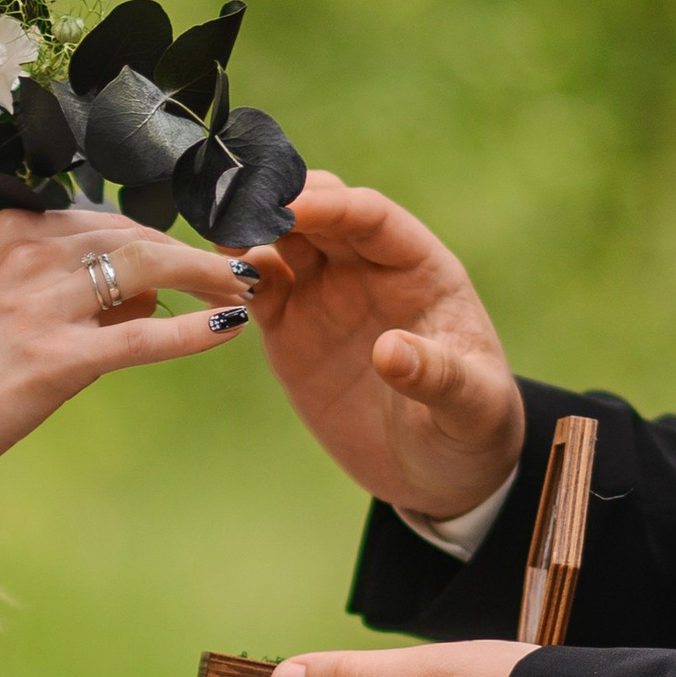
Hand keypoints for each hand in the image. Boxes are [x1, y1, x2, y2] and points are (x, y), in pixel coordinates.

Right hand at [0, 204, 255, 502]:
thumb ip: (55, 287)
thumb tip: (141, 294)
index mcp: (7, 232)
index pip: (102, 219)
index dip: (155, 236)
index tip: (190, 249)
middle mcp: (27, 256)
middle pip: (135, 235)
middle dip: (192, 251)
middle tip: (236, 264)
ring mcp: (43, 306)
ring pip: (151, 270)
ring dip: (209, 275)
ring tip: (246, 284)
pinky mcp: (57, 360)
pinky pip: (146, 338)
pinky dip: (196, 330)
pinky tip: (230, 327)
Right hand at [238, 175, 522, 523]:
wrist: (438, 474)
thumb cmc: (471, 432)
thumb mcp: (470, 410)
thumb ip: (438, 376)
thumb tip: (390, 351)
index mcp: (420, 269)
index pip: (372, 217)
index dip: (332, 206)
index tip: (291, 209)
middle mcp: (369, 270)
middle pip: (318, 214)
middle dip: (277, 202)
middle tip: (237, 209)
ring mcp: (325, 295)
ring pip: (279, 240)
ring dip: (245, 230)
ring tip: (212, 240)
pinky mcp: (290, 328)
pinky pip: (255, 286)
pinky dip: (227, 275)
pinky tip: (204, 277)